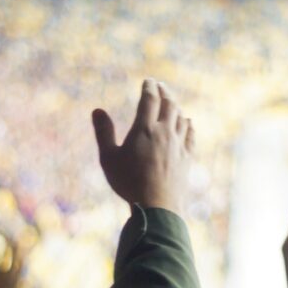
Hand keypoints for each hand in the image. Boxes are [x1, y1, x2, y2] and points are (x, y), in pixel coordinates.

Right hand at [91, 79, 193, 212]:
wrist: (157, 206)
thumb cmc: (128, 183)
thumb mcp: (109, 158)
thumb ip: (103, 132)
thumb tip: (97, 110)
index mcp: (144, 129)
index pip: (149, 100)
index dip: (149, 87)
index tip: (148, 81)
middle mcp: (165, 132)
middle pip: (169, 104)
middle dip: (164, 92)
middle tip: (160, 86)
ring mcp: (178, 145)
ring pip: (181, 118)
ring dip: (176, 107)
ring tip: (172, 103)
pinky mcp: (187, 158)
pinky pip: (190, 135)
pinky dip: (188, 125)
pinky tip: (187, 122)